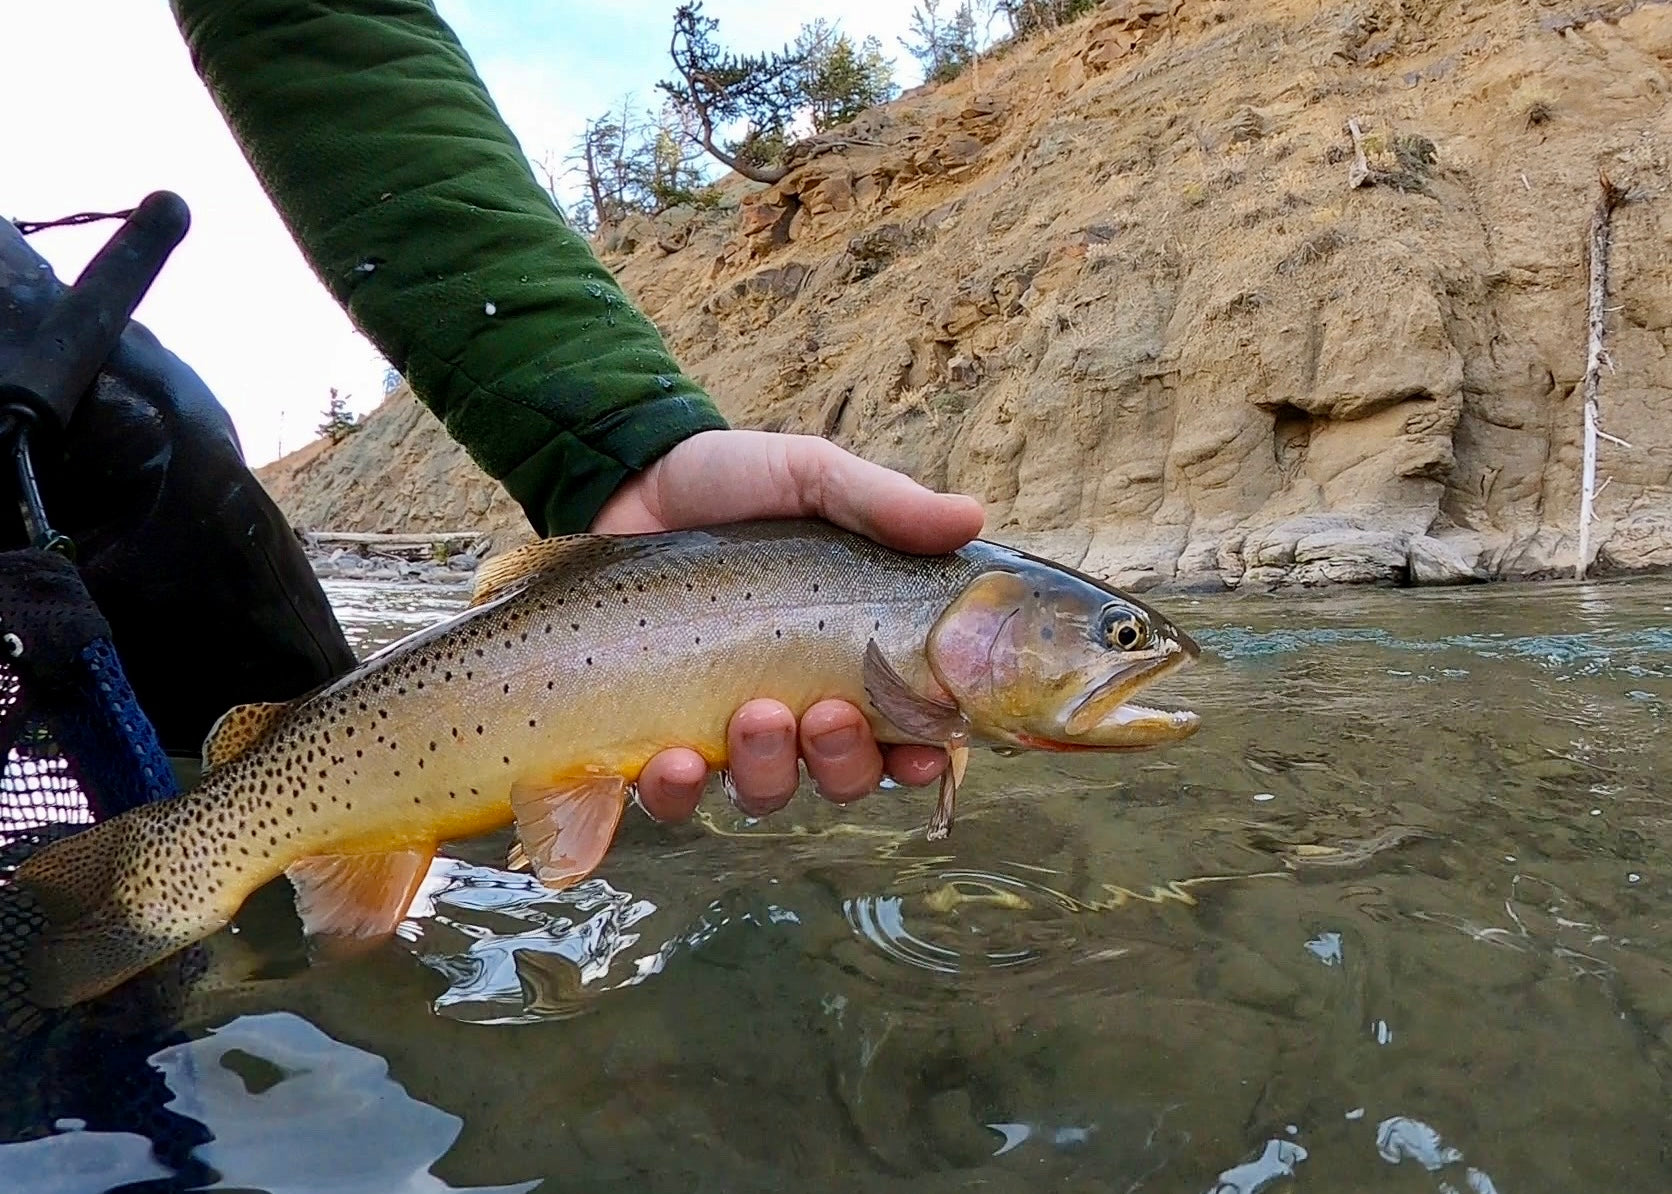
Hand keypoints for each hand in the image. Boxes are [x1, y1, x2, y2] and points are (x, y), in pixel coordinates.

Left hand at [591, 429, 984, 821]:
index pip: (910, 727)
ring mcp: (726, 726)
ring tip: (753, 715)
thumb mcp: (811, 477)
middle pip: (846, 774)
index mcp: (852, 652)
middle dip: (844, 759)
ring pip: (769, 791)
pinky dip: (679, 793)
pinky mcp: (655, 735)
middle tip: (825, 713)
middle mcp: (799, 702)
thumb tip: (971, 517)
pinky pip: (675, 798)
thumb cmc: (730, 482)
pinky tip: (674, 760)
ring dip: (770, 771)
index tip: (922, 751)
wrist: (625, 479)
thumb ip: (883, 504)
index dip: (925, 754)